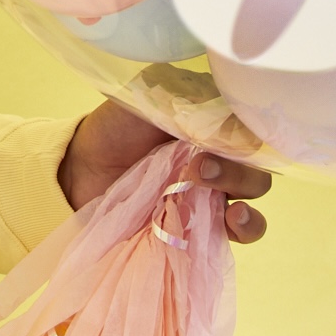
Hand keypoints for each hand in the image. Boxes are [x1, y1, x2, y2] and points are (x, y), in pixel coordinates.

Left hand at [57, 99, 272, 244]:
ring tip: (232, 214)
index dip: (249, 136)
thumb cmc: (118, 127)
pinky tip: (230, 228)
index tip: (223, 138)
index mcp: (213, 126)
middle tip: (199, 169)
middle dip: (237, 174)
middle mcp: (220, 160)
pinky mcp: (198, 228)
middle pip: (254, 170)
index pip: (251, 131)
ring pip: (251, 204)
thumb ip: (186, 100)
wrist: (80, 169)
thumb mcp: (149, 99)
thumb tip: (221, 105)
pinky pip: (232, 235)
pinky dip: (241, 232)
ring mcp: (211, 196)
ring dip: (250, 211)